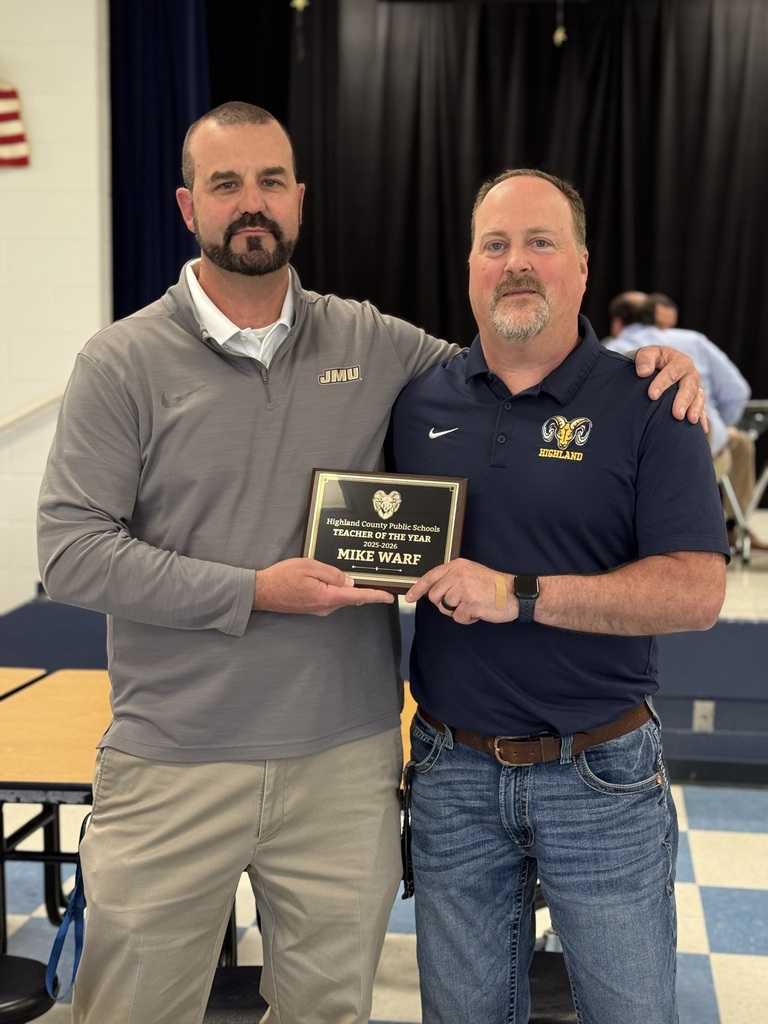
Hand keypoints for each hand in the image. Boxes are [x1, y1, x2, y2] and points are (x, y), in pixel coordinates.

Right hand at [253, 558, 394, 615]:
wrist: (262, 592)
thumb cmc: (283, 577)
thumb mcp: (309, 567)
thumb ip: (332, 574)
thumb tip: (349, 581)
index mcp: (328, 597)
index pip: (358, 597)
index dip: (376, 596)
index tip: (391, 597)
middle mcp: (326, 607)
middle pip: (352, 597)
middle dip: (364, 588)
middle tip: (375, 576)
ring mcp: (319, 609)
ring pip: (341, 597)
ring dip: (348, 588)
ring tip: (353, 573)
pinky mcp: (313, 607)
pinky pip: (331, 598)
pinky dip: (337, 589)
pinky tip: (334, 579)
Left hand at [404, 558, 512, 624]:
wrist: (515, 593)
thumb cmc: (494, 585)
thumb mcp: (471, 572)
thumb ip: (452, 578)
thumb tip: (433, 590)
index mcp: (457, 566)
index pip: (430, 577)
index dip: (417, 589)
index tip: (409, 597)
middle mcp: (457, 575)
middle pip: (435, 597)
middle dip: (445, 604)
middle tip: (463, 601)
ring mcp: (463, 589)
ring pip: (444, 609)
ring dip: (457, 612)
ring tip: (473, 604)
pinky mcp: (469, 604)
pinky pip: (457, 618)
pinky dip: (467, 619)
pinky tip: (479, 611)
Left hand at [632, 345, 708, 429]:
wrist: (658, 366)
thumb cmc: (650, 362)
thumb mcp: (646, 354)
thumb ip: (644, 359)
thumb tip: (643, 372)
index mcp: (679, 361)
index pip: (673, 371)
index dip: (662, 383)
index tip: (652, 395)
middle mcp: (690, 374)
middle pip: (689, 387)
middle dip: (683, 400)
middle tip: (676, 414)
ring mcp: (695, 387)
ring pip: (698, 398)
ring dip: (695, 410)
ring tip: (690, 421)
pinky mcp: (696, 399)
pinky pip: (702, 409)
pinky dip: (703, 419)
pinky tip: (702, 430)